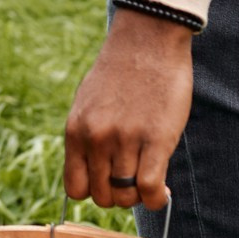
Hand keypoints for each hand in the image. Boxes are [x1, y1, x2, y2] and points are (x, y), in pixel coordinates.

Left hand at [62, 8, 193, 209]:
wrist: (147, 39)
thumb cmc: (121, 71)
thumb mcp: (88, 103)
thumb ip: (88, 137)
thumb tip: (95, 172)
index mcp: (75, 131)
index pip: (75, 189)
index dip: (95, 192)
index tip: (110, 184)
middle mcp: (96, 138)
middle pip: (103, 197)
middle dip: (119, 196)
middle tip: (134, 181)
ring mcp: (125, 139)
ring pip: (127, 196)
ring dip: (140, 196)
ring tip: (150, 182)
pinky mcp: (156, 138)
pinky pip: (150, 188)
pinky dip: (157, 198)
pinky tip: (163, 191)